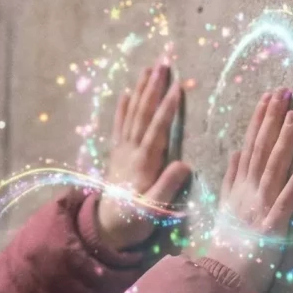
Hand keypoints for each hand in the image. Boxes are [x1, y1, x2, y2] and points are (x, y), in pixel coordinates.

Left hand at [94, 63, 192, 250]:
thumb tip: (184, 165)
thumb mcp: (155, 210)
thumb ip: (168, 187)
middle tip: (163, 64)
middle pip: (143, 113)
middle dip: (153, 88)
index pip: (158, 129)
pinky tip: (126, 92)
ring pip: (132, 114)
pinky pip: (119, 125)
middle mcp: (131, 151)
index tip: (178, 85)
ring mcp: (122, 150)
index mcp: (143, 163)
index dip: (167, 107)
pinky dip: (122, 108)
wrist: (107, 229)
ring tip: (149, 69)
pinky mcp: (117, 153)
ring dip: (140, 90)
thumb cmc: (136, 220)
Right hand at [203, 89, 292, 292]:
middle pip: (260, 150)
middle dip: (271, 119)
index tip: (269, 97)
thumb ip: (230, 180)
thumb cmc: (226, 247)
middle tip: (283, 92)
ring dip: (283, 142)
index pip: (250, 145)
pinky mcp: (271, 229)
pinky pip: (285, 203)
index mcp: (238, 188)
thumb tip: (236, 152)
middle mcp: (247, 193)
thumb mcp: (224, 208)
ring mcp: (258, 209)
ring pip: (272, 169)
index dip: (260, 120)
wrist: (220, 280)